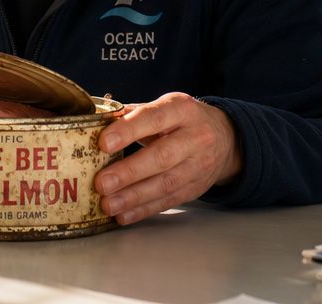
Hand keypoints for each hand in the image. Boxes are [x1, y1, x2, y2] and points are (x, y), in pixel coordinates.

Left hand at [94, 92, 241, 224]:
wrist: (226, 138)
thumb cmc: (182, 120)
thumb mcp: (164, 107)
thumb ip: (133, 114)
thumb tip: (95, 122)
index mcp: (181, 109)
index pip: (154, 119)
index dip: (128, 131)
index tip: (103, 143)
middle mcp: (195, 137)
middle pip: (162, 157)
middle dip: (129, 172)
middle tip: (102, 183)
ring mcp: (199, 165)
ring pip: (166, 184)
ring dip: (134, 197)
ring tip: (108, 204)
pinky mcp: (197, 188)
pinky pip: (169, 201)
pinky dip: (144, 210)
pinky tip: (124, 215)